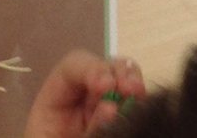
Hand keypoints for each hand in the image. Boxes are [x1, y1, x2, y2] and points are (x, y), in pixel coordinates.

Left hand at [23, 51, 144, 137]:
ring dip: (133, 82)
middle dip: (120, 72)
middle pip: (104, 67)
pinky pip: (134, 102)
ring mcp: (101, 108)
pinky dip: (140, 101)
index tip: (106, 86)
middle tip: (132, 89)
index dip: (91, 68)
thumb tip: (112, 109)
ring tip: (137, 94)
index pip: (72, 67)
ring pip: (124, 79)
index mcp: (54, 102)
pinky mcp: (119, 121)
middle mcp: (80, 99)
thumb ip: (87, 130)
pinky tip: (142, 106)